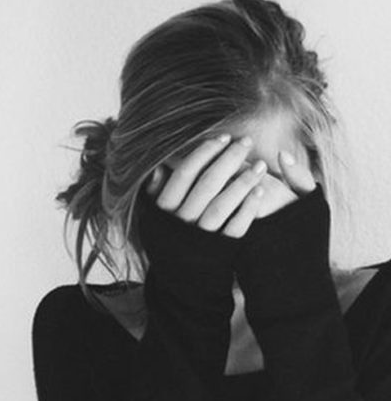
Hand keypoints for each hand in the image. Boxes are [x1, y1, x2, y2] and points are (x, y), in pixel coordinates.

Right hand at [145, 137, 317, 237]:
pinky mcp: (221, 250)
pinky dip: (248, 209)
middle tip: (247, 142)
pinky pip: (236, 228)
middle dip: (229, 160)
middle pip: (207, 184)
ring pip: (222, 205)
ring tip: (261, 165)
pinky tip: (260, 192)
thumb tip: (159, 168)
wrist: (181, 279)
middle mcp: (182, 222)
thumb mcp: (154, 216)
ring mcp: (202, 236)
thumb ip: (154, 194)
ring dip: (243, 183)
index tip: (223, 136)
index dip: (204, 152)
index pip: (184, 174)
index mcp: (165, 210)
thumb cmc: (169, 236)